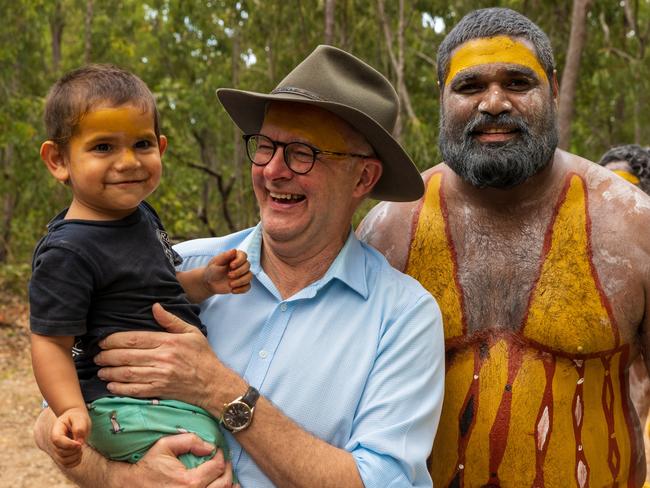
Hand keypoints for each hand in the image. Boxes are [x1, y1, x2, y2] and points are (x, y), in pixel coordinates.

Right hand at [51, 407, 90, 467]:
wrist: (75, 419)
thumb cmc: (77, 418)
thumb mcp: (80, 419)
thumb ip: (79, 428)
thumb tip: (80, 442)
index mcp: (56, 430)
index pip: (57, 440)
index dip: (69, 444)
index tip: (80, 443)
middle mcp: (54, 442)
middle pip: (60, 452)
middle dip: (74, 450)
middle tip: (82, 443)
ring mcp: (58, 450)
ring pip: (63, 461)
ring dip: (75, 457)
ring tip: (81, 449)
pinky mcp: (63, 455)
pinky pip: (67, 465)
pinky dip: (75, 462)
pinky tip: (80, 454)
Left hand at [95, 303, 244, 410]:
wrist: (213, 383)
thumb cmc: (202, 356)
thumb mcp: (191, 332)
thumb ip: (170, 320)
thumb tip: (154, 306)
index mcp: (168, 342)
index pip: (135, 339)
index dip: (114, 340)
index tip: (102, 341)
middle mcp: (162, 359)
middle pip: (127, 356)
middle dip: (107, 356)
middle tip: (96, 356)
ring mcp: (160, 376)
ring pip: (127, 374)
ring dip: (110, 372)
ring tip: (100, 370)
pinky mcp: (159, 391)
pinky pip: (134, 390)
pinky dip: (120, 389)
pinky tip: (111, 385)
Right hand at [124, 434, 236, 487]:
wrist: (130, 486)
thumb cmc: (147, 466)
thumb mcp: (165, 446)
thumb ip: (189, 441)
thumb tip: (210, 447)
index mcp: (190, 482)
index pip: (218, 467)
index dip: (221, 455)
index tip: (217, 450)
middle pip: (224, 483)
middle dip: (227, 469)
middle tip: (223, 461)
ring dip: (228, 484)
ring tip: (227, 475)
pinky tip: (222, 487)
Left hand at [204, 249, 251, 294]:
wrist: (209, 282)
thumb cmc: (212, 270)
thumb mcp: (216, 262)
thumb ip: (225, 256)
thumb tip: (234, 250)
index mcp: (235, 257)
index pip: (244, 255)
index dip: (240, 261)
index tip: (231, 266)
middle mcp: (241, 265)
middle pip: (247, 266)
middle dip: (239, 272)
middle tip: (229, 275)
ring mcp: (242, 275)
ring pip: (249, 276)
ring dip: (241, 281)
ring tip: (230, 284)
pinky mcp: (242, 284)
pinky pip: (248, 286)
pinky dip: (241, 289)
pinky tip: (232, 290)